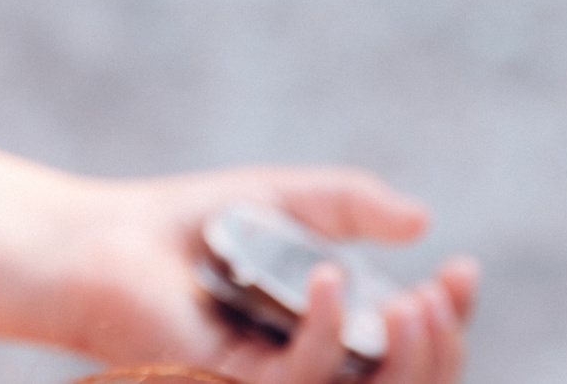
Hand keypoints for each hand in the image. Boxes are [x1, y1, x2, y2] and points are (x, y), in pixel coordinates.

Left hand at [38, 165, 478, 383]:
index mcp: (333, 340)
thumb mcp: (284, 200)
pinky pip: (300, 378)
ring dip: (406, 360)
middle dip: (441, 351)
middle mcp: (312, 374)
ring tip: (415, 302)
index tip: (463, 267)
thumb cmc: (190, 226)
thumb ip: (350, 205)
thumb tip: (423, 219)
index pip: (412, 351)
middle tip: (440, 294)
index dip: (451, 322)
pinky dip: (324, 333)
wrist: (103, 241)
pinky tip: (331, 278)